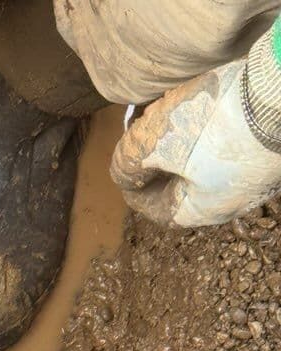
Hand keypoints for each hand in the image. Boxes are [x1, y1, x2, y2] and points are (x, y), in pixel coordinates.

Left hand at [110, 62, 280, 227]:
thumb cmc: (214, 123)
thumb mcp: (154, 142)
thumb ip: (127, 163)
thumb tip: (122, 173)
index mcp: (198, 209)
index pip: (154, 209)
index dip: (132, 190)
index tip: (121, 168)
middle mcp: (227, 200)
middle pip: (178, 184)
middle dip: (155, 159)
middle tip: (143, 131)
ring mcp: (250, 175)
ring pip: (202, 163)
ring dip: (180, 140)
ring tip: (168, 111)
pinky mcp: (266, 148)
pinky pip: (226, 145)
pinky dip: (206, 129)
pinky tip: (201, 104)